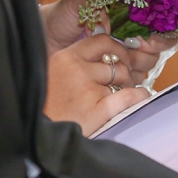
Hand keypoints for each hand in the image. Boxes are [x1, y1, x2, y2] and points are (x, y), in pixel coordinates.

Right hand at [46, 22, 170, 131]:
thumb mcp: (54, 74)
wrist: (36, 137)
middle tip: (125, 80)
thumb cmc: (46, 107)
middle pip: (115, 62)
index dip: (117, 48)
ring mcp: (87, 90)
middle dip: (125, 71)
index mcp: (66, 57)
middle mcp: (77, 69)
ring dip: (128, 84)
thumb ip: (75, 64)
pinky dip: (137, 96)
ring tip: (126, 92)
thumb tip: (106, 58)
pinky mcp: (95, 111)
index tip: (120, 58)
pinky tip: (141, 96)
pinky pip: (126, 97)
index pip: (102, 40)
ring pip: (122, 78)